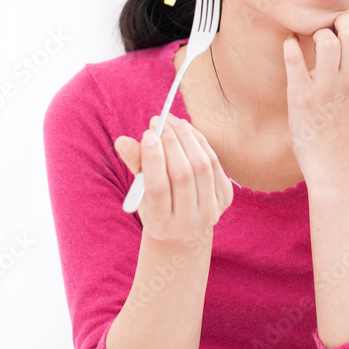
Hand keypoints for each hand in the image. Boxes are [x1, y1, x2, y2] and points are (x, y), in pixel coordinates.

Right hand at [115, 113, 233, 240]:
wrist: (184, 227)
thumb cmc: (155, 203)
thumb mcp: (140, 190)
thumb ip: (134, 164)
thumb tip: (122, 141)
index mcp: (160, 224)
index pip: (157, 188)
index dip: (153, 158)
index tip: (148, 134)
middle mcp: (188, 223)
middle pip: (182, 175)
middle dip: (171, 142)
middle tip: (159, 122)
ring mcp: (210, 212)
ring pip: (201, 166)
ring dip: (187, 138)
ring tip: (173, 122)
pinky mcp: (225, 200)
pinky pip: (215, 164)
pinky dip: (201, 143)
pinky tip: (188, 131)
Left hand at [283, 12, 348, 179]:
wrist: (334, 166)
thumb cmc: (345, 131)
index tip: (344, 27)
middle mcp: (348, 80)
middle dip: (337, 20)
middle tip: (326, 30)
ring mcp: (325, 88)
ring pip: (326, 40)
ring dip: (316, 33)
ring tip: (309, 42)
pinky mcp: (301, 97)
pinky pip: (294, 59)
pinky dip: (290, 45)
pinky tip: (290, 46)